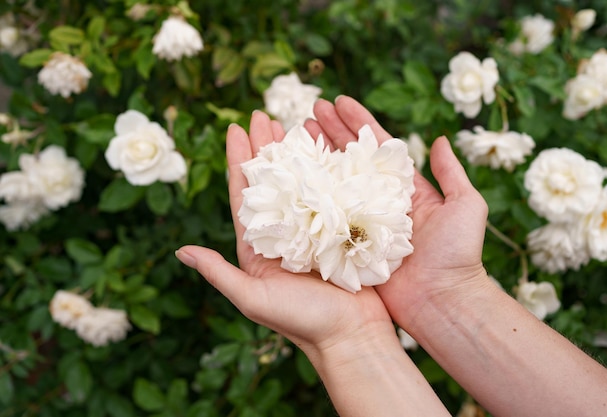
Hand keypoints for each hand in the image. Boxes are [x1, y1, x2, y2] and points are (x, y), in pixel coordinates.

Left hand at [176, 110, 393, 356]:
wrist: (352, 336)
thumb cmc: (303, 321)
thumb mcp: (253, 298)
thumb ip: (219, 272)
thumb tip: (181, 252)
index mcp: (259, 246)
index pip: (243, 194)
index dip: (238, 161)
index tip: (235, 129)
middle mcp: (284, 233)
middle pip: (271, 181)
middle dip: (266, 148)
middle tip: (263, 115)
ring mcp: (314, 229)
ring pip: (301, 181)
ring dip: (296, 152)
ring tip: (292, 124)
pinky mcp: (341, 229)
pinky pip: (331, 191)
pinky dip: (328, 168)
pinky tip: (327, 147)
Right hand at [305, 96, 490, 332]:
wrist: (442, 300)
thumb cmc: (458, 253)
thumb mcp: (465, 205)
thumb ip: (451, 173)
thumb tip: (440, 139)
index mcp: (403, 189)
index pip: (376, 147)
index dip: (357, 122)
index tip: (338, 100)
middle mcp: (378, 201)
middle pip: (349, 160)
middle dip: (329, 133)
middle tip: (308, 111)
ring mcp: (360, 222)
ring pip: (333, 183)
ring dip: (315, 158)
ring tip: (294, 136)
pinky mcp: (347, 243)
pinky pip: (326, 217)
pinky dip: (310, 198)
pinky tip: (293, 179)